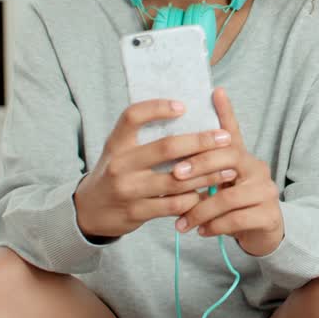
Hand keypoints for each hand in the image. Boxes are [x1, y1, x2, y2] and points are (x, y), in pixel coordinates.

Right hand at [73, 99, 237, 238]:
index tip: (183, 105)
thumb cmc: (115, 173)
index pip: (132, 116)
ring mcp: (128, 189)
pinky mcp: (136, 212)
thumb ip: (143, 137)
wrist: (89, 210)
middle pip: (165, 147)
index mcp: (116, 143)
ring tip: (229, 168)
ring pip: (177, 180)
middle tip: (225, 137)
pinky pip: (174, 204)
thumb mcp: (119, 150)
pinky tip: (210, 192)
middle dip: (200, 141)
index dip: (157, 107)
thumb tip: (185, 114)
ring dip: (207, 174)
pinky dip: (195, 198)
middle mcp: (120, 164)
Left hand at [171, 87, 284, 256]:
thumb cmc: (234, 203)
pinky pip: (236, 219)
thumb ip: (205, 162)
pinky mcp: (269, 215)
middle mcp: (259, 168)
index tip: (214, 93)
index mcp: (244, 157)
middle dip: (199, 166)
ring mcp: (267, 191)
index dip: (224, 113)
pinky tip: (201, 231)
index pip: (231, 134)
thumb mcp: (219, 180)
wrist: (262, 234)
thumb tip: (176, 144)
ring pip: (229, 196)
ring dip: (201, 210)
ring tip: (181, 222)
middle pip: (229, 158)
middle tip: (175, 177)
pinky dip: (214, 226)